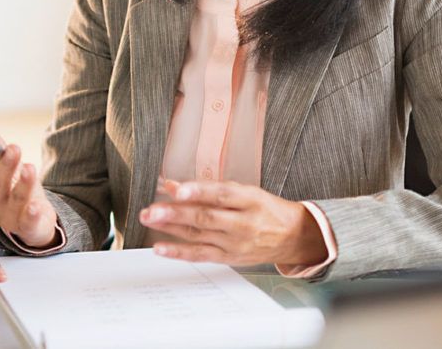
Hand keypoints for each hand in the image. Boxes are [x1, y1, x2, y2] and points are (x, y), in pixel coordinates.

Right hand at [0, 130, 59, 249]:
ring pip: (15, 200)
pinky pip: (28, 223)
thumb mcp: (6, 169)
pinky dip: (31, 215)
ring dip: (22, 184)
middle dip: (5, 165)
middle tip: (15, 148)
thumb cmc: (14, 189)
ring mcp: (7, 219)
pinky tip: (35, 206)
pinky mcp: (26, 228)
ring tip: (30, 167)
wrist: (32, 221)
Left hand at [140, 179, 327, 266]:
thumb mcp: (244, 191)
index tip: (176, 189)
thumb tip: (173, 184)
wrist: (293, 237)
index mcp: (250, 200)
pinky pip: (201, 255)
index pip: (222, 195)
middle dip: (175, 213)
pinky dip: (179, 252)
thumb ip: (208, 188)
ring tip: (149, 219)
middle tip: (151, 209)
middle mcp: (243, 223)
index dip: (198, 191)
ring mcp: (235, 243)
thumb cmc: (265, 209)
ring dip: (170, 228)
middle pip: (205, 217)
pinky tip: (160, 247)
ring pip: (198, 235)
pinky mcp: (229, 258)